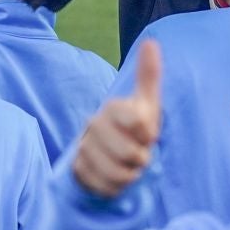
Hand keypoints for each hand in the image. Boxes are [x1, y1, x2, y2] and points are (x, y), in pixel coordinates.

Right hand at [73, 41, 160, 197]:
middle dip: (141, 159)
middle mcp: (94, 125)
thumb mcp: (147, 102)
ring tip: (128, 167)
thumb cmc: (135, 126)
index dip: (150, 134)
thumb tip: (151, 41)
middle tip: (139, 155)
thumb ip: (149, 75)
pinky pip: (105, 188)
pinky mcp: (78, 170)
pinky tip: (115, 177)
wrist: (110, 151)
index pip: (139, 123)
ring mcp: (84, 148)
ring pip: (118, 174)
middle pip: (130, 153)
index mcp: (113, 107)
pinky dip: (115, 188)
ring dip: (130, 176)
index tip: (149, 134)